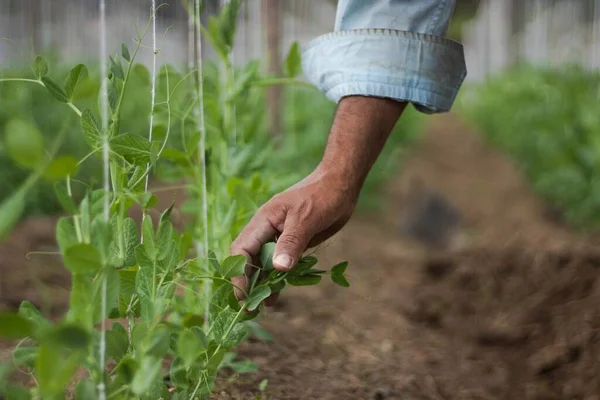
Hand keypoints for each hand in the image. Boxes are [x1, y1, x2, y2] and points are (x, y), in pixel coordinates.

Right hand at [230, 163, 359, 304]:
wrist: (340, 185)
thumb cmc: (322, 195)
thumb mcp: (306, 219)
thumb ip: (292, 243)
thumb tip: (278, 269)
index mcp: (263, 221)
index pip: (241, 250)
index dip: (239, 273)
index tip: (242, 295)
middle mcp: (266, 231)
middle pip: (248, 260)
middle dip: (246, 284)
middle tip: (247, 310)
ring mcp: (278, 238)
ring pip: (263, 265)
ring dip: (260, 286)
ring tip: (259, 310)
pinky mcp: (292, 244)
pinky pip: (279, 265)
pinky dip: (277, 280)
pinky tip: (276, 297)